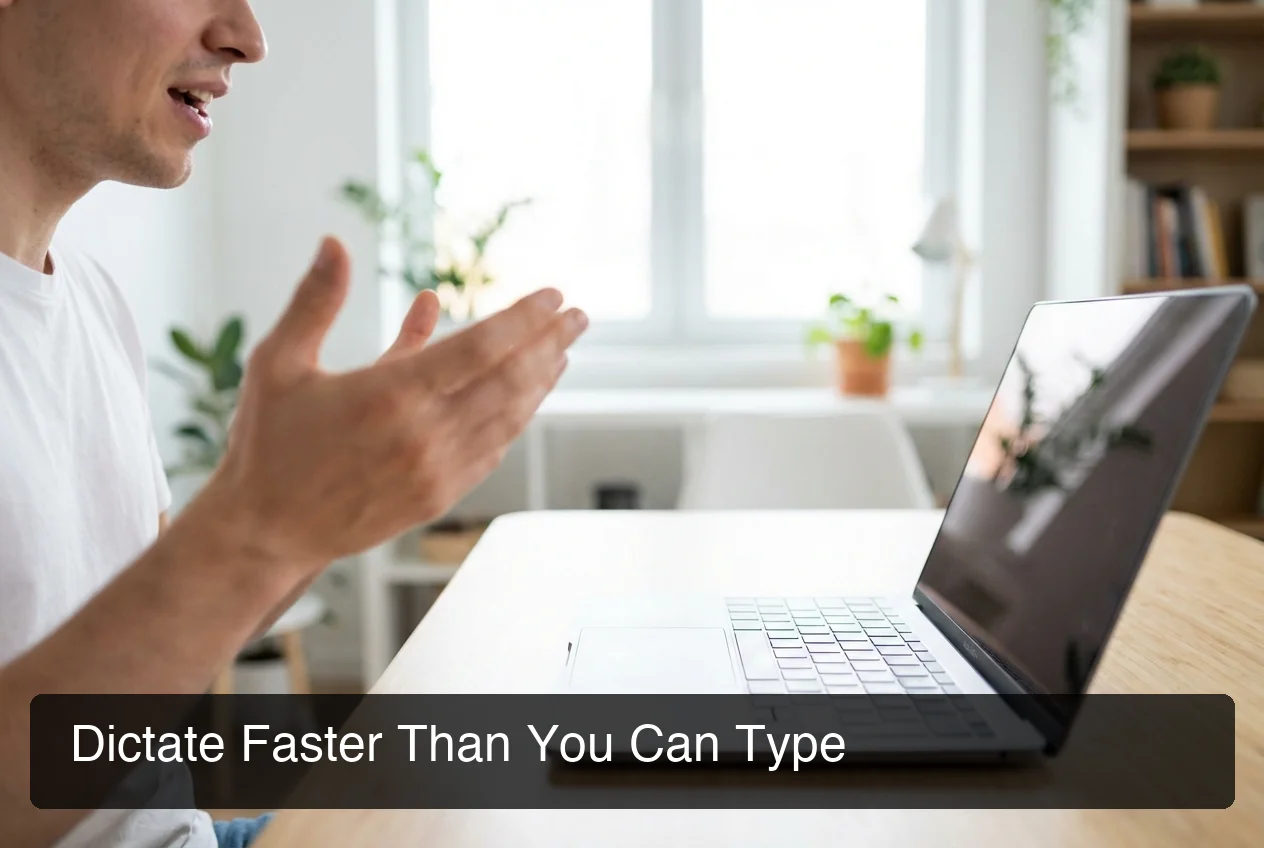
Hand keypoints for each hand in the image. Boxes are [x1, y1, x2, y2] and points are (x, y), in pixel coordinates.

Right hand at [191, 236, 586, 573]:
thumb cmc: (269, 443)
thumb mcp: (280, 362)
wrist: (267, 530)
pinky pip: (493, 451)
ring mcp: (437, 470)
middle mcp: (424, 434)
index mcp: (391, 394)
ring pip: (509, 418)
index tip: (555, 295)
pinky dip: (516, 420)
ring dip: (541, 381)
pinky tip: (527, 399)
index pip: (482, 347)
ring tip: (561, 351)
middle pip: (510, 380)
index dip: (525, 318)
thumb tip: (334, 242)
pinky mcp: (439, 497)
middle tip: (578, 315)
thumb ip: (315, 301)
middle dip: (550, 343)